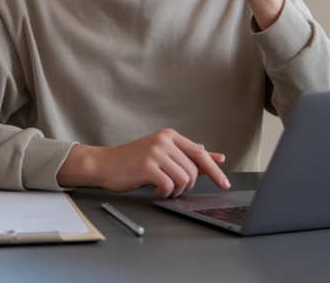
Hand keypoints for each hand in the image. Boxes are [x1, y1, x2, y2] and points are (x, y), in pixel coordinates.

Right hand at [56, 129, 229, 196]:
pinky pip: (169, 186)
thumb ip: (188, 156)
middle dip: (186, 185)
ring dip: (175, 190)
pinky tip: (154, 188)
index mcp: (170, 136)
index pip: (200, 153)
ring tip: (161, 187)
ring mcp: (155, 152)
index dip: (215, 171)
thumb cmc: (132, 161)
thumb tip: (217, 157)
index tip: (225, 183)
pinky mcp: (147, 166)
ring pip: (183, 180)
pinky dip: (164, 192)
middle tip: (172, 187)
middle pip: (193, 171)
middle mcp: (164, 141)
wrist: (104, 164)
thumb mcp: (163, 154)